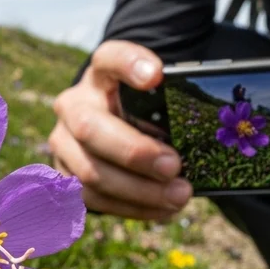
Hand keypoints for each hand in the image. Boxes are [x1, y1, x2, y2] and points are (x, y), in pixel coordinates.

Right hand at [48, 40, 191, 220]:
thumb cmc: (146, 114)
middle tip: (175, 166)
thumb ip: (173, 105)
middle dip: (135, 152)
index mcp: (102, 75)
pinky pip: (93, 199)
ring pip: (91, 171)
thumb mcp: (157, 101)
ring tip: (179, 196)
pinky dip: (132, 208)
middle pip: (91, 128)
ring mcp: (63, 142)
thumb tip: (206, 133)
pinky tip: (163, 210)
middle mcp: (74, 104)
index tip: (157, 75)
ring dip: (139, 190)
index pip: (109, 58)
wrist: (112, 131)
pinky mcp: (64, 176)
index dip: (129, 64)